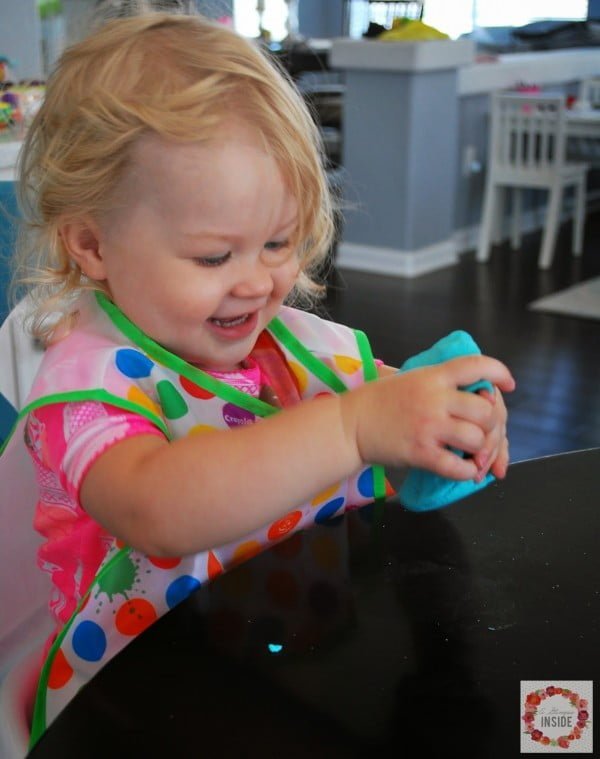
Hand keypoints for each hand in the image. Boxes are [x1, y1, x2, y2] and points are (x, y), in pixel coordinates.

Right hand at [343, 354, 514, 480]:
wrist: (350, 424)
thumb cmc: (382, 402)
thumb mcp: (413, 379)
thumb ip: (444, 384)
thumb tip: (484, 398)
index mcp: (434, 376)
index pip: (477, 365)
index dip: (500, 373)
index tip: (507, 385)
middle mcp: (435, 398)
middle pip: (487, 411)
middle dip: (494, 426)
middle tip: (488, 435)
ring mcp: (429, 426)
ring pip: (478, 439)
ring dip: (482, 451)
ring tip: (474, 455)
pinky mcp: (421, 453)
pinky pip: (459, 467)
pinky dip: (468, 472)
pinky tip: (465, 470)